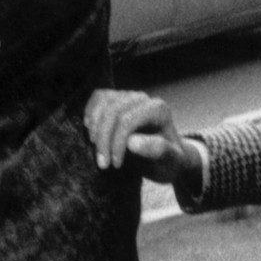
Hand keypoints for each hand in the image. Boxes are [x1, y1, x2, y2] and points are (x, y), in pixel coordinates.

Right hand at [83, 89, 198, 184]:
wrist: (166, 157)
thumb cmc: (168, 160)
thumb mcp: (169, 160)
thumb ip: (156, 150)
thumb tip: (131, 142)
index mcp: (158, 110)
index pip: (127, 120)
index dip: (116, 143)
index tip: (116, 164)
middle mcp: (143, 98)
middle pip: (112, 111)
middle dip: (103, 139)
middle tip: (103, 164)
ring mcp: (129, 96)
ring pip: (102, 102)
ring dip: (94, 127)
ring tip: (97, 150)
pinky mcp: (117, 98)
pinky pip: (98, 97)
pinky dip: (91, 113)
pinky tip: (91, 132)